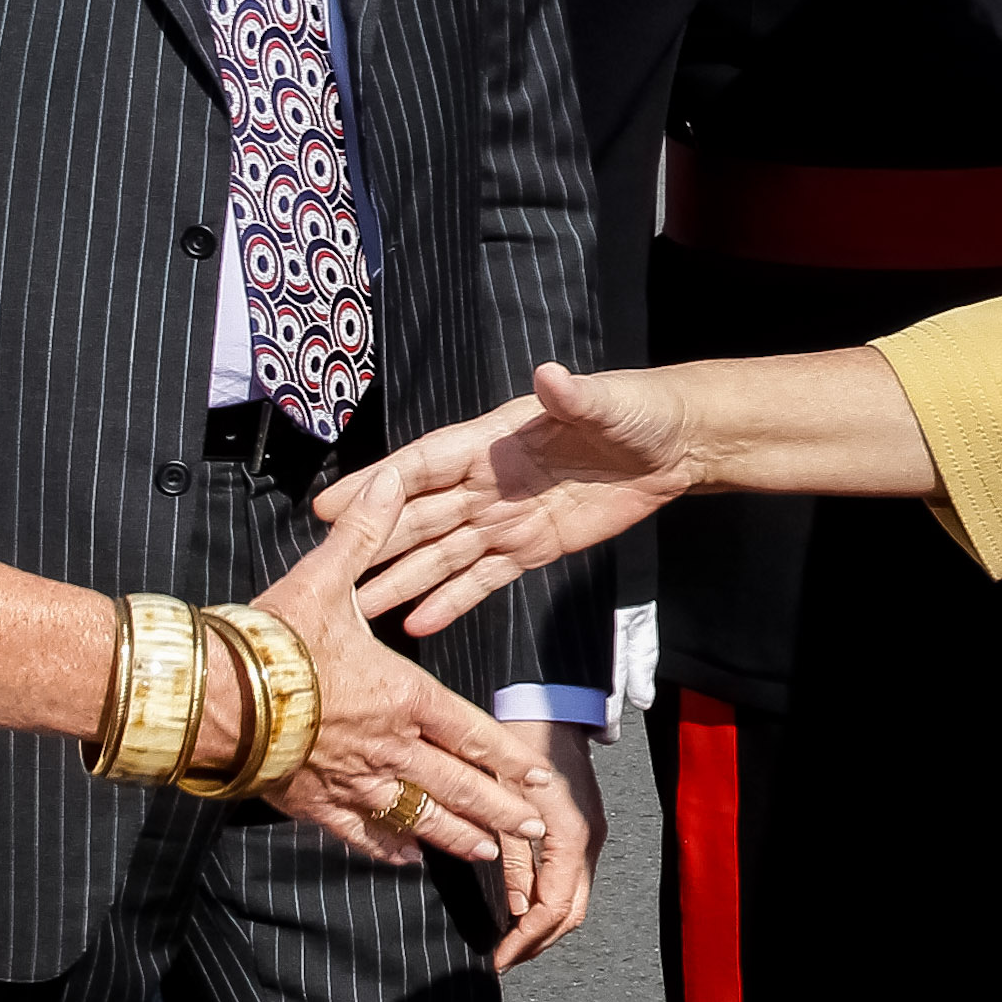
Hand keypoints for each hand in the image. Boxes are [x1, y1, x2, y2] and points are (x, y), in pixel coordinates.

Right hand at [249, 472, 557, 869]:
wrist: (213, 695)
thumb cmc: (272, 639)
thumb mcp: (323, 579)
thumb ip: (362, 536)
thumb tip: (388, 481)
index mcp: (402, 694)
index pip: (470, 731)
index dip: (507, 757)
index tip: (538, 780)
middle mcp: (389, 746)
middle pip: (457, 785)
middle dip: (500, 811)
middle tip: (535, 832)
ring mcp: (353, 780)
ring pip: (419, 817)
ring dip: (456, 835)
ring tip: (487, 853)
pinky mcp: (314, 803)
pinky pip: (360, 832)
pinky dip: (386, 846)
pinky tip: (403, 857)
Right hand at [315, 362, 695, 635]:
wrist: (673, 446)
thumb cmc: (635, 411)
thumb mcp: (606, 402)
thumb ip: (573, 397)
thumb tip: (550, 376)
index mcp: (493, 441)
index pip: (422, 466)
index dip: (375, 486)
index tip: (331, 508)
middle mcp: (487, 481)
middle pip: (419, 517)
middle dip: (374, 544)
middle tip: (328, 574)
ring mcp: (506, 517)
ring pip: (441, 554)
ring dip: (402, 579)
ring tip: (360, 610)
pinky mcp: (532, 547)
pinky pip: (483, 579)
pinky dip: (451, 601)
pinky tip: (419, 625)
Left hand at [485, 720, 603, 970]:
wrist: (545, 701)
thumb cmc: (521, 740)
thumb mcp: (504, 802)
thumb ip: (511, 858)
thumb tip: (514, 906)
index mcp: (572, 837)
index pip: (554, 908)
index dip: (526, 939)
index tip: (500, 958)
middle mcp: (588, 840)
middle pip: (571, 912)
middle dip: (538, 941)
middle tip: (504, 957)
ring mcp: (589, 833)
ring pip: (573, 897)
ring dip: (543, 922)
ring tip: (509, 938)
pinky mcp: (581, 825)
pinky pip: (569, 875)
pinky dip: (548, 897)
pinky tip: (522, 902)